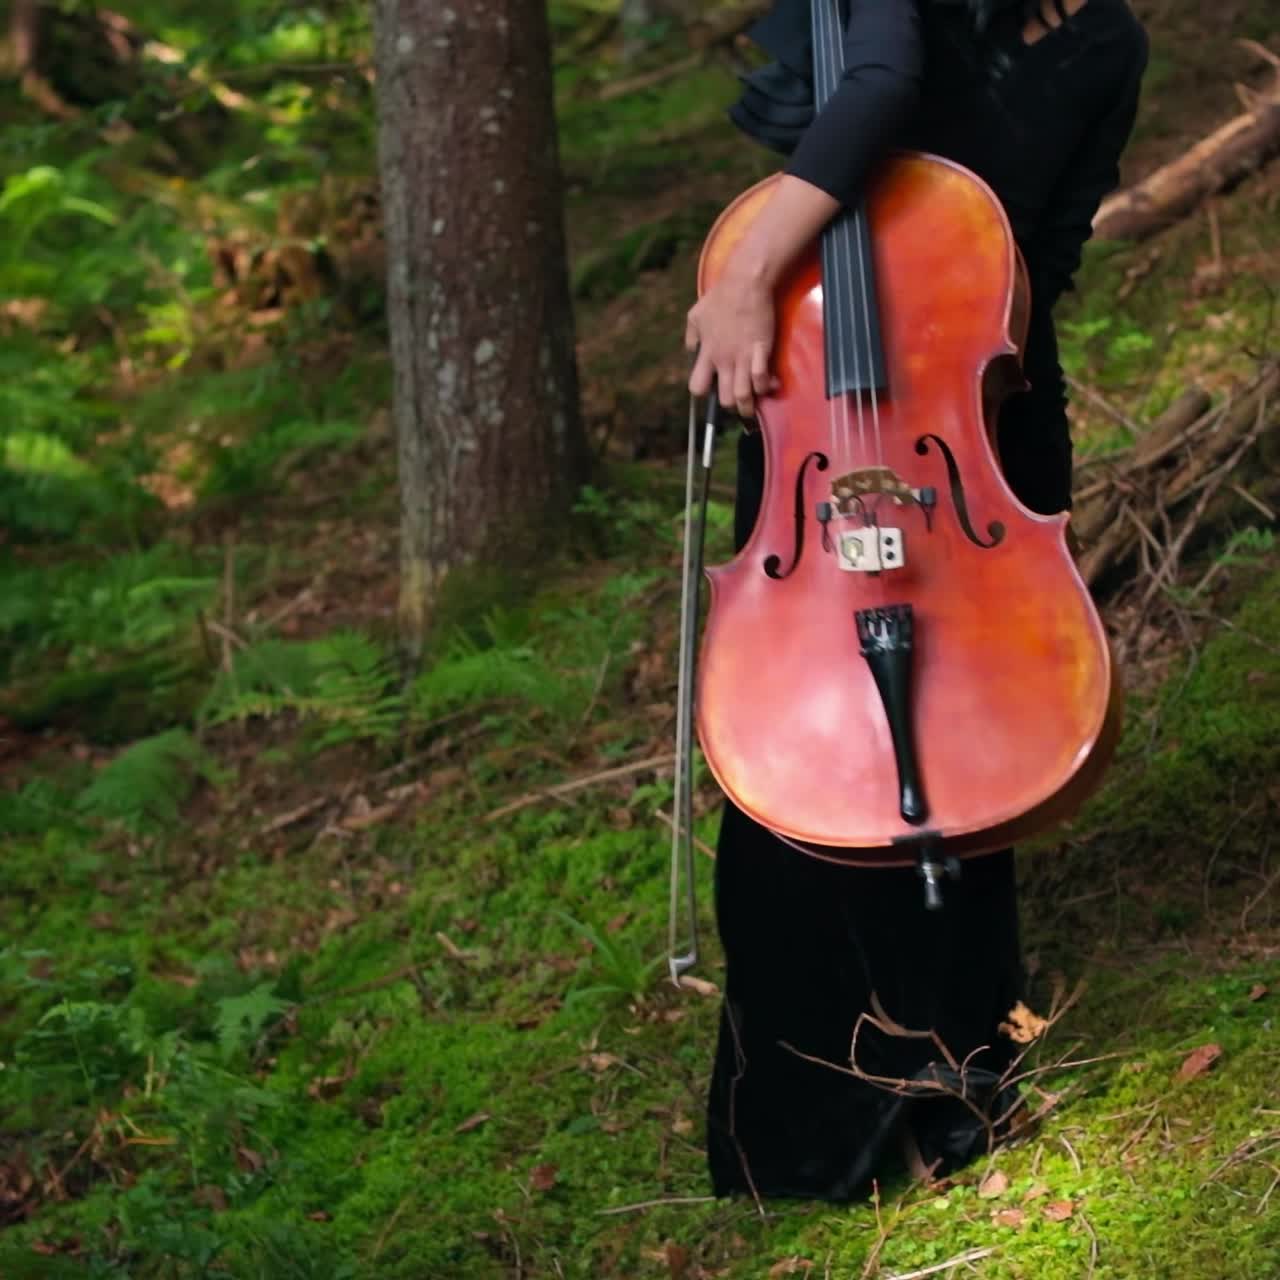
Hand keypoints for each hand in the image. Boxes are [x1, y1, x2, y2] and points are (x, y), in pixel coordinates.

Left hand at [685, 268, 780, 419]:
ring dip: (750, 404)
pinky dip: (767, 386)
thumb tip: (692, 352)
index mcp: (706, 353)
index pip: (697, 387)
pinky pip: (762, 380)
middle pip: (725, 400)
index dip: (704, 393)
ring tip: (754, 403)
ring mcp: (743, 357)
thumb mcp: (695, 316)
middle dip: (732, 405)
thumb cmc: (721, 297)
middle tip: (738, 399)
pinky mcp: (761, 351)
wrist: (745, 282)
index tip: (712, 389)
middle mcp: (723, 360)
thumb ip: (692, 337)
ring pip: (744, 396)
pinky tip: (770, 383)